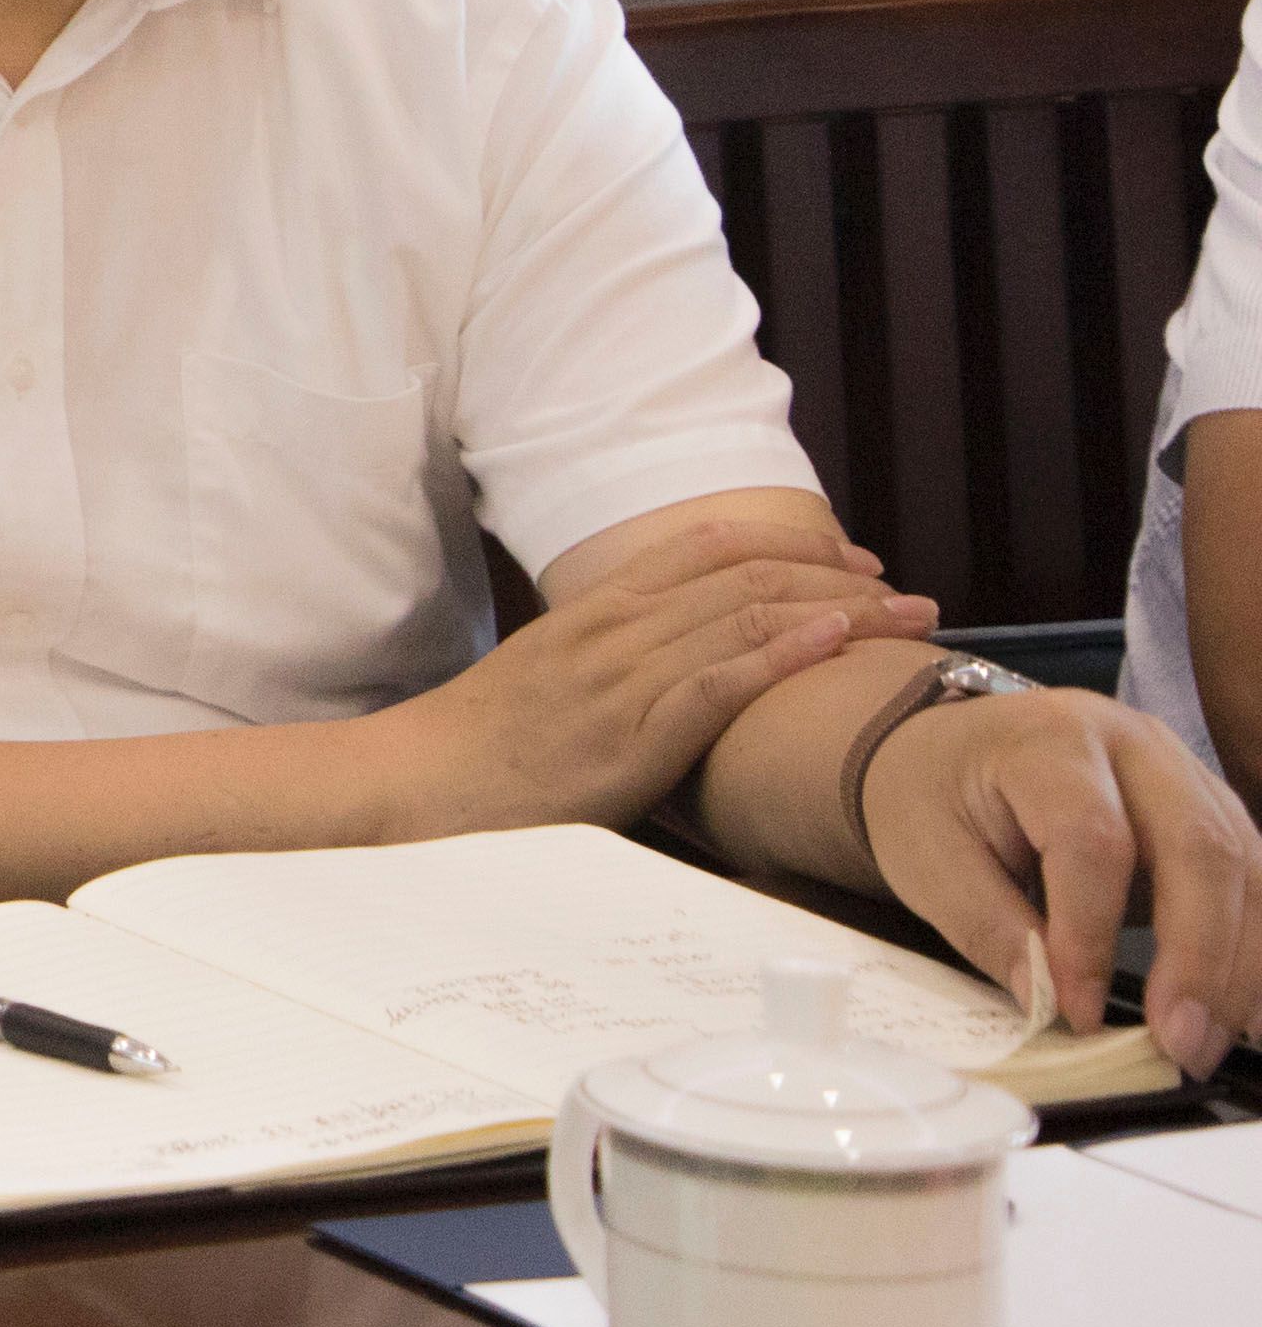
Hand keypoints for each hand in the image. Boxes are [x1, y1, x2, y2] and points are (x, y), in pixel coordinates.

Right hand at [389, 520, 924, 838]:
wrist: (419, 781)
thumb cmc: (485, 744)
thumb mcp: (550, 677)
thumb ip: (613, 659)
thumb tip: (681, 666)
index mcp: (596, 611)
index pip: (708, 548)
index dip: (790, 545)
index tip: (854, 563)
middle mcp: (614, 630)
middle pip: (745, 576)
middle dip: (838, 577)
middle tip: (907, 591)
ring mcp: (622, 679)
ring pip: (746, 616)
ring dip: (840, 610)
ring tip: (905, 617)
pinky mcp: (630, 736)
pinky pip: (717, 681)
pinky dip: (782, 653)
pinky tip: (832, 642)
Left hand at [866, 685, 1261, 1078]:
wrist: (942, 748)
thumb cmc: (932, 796)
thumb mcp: (925, 856)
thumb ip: (987, 927)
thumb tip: (1048, 1001)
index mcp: (1050, 740)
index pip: (1092, 840)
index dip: (1091, 934)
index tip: (1077, 1012)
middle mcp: (1136, 745)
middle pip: (1198, 847)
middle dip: (1199, 958)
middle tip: (1181, 1044)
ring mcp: (1184, 774)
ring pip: (1245, 868)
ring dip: (1241, 966)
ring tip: (1210, 1043)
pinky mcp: (1210, 811)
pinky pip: (1255, 880)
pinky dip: (1252, 950)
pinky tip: (1241, 1010)